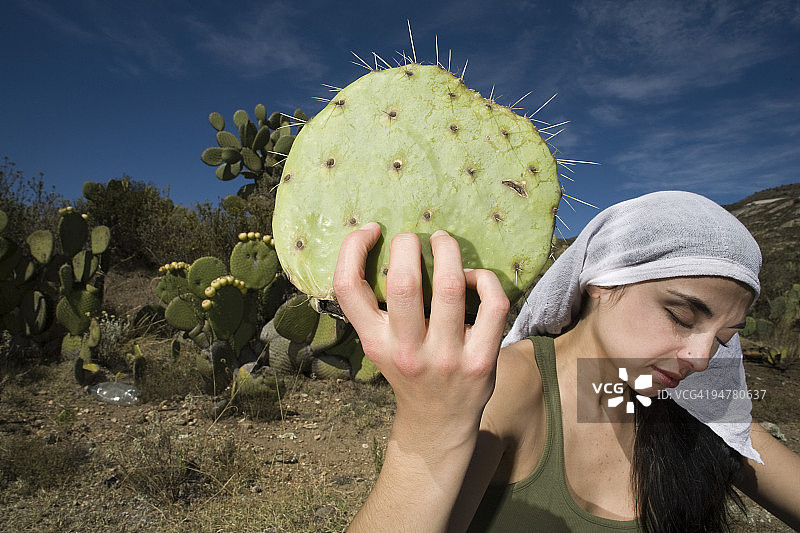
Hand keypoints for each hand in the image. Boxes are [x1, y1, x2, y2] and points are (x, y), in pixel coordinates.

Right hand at [333, 222, 509, 444]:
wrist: (438, 421)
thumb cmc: (408, 371)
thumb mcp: (379, 345)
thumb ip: (376, 308)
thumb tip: (381, 244)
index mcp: (375, 342)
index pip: (347, 288)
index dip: (353, 248)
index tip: (371, 230)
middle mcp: (407, 351)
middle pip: (404, 282)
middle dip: (408, 244)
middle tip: (413, 238)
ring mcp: (447, 357)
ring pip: (450, 287)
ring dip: (447, 251)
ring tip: (442, 241)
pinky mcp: (482, 360)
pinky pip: (491, 304)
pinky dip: (484, 279)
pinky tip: (474, 277)